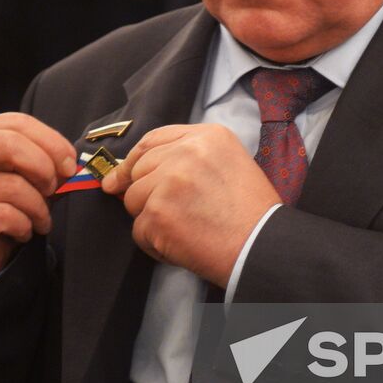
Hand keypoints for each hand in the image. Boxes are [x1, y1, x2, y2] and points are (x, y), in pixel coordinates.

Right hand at [0, 112, 77, 283]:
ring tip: (41, 220)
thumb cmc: (0, 208)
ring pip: (13, 186)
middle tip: (53, 190)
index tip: (69, 164)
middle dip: (43, 168)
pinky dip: (24, 226)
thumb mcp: (21, 177)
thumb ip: (41, 162)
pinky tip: (22, 232)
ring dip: (39, 208)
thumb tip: (69, 165)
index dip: (51, 141)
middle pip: (10, 144)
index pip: (16, 122)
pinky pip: (5, 216)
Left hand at [101, 124, 279, 286]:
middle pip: (139, 170)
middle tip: (169, 214)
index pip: (153, 140)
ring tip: (185, 229)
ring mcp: (169, 182)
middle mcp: (185, 153)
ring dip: (151, 219)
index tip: (121, 177)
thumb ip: (187, 159)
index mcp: (206, 136)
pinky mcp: (158, 213)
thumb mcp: (228, 164)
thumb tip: (131, 173)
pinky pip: (139, 230)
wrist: (261, 246)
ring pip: (134, 200)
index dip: (135, 160)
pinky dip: (155, 244)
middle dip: (145, 194)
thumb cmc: (250, 213)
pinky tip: (183, 244)